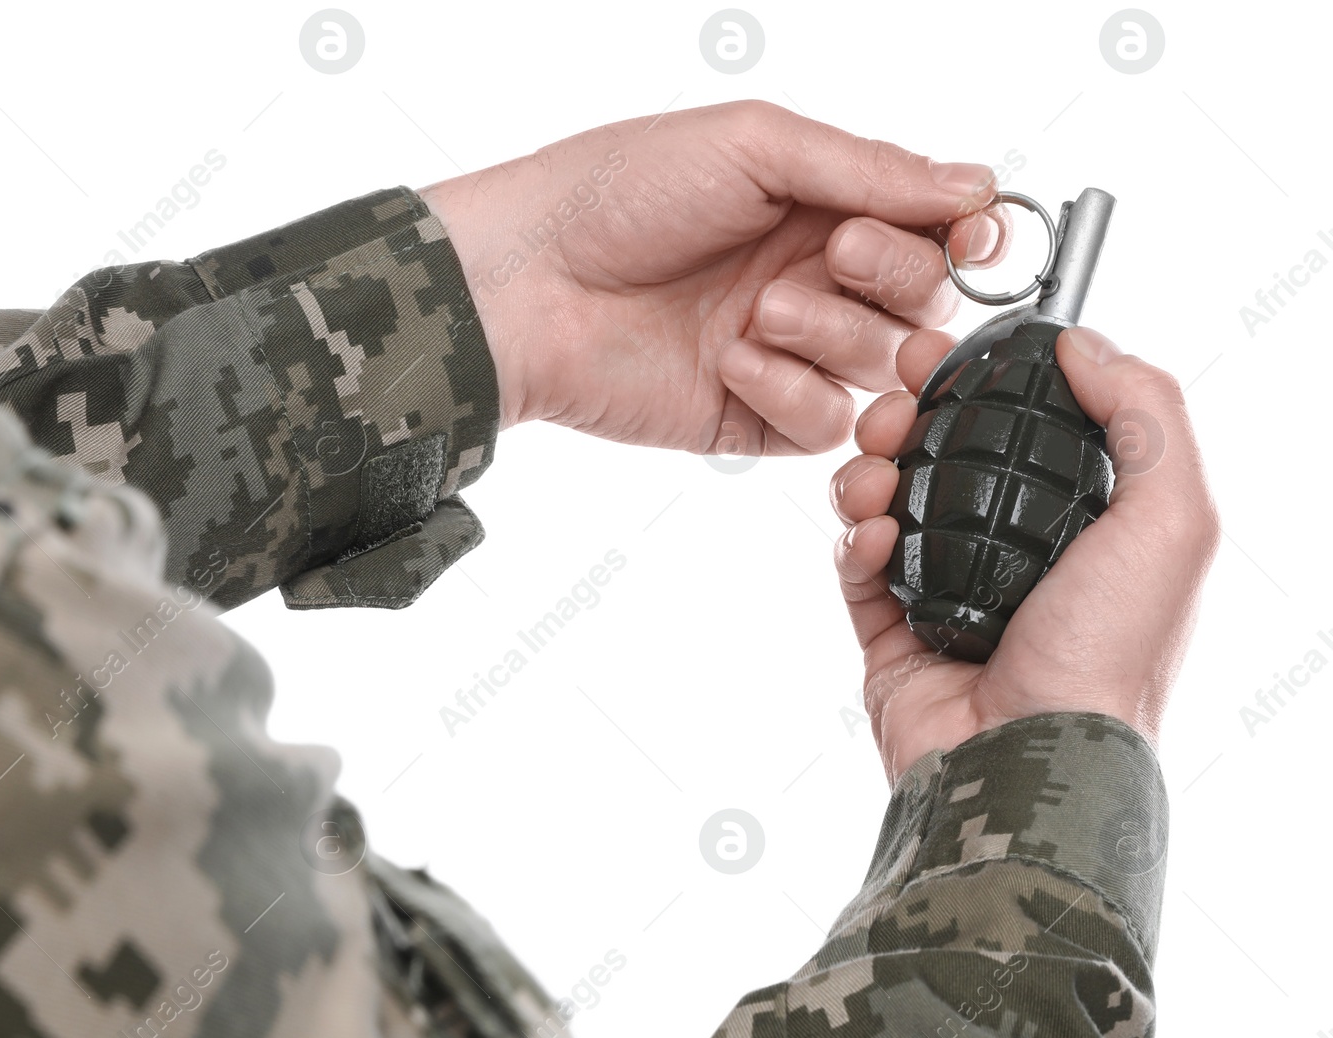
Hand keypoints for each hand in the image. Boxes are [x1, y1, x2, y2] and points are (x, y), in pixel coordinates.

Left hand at [419, 101, 1007, 453]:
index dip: (963, 234)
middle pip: (921, 300)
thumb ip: (868, 169)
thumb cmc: (617, 193)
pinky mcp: (748, 420)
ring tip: (762, 309)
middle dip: (894, 276)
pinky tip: (734, 361)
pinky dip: (792, 391)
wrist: (527, 284)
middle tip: (834, 253)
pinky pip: (821, 424)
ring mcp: (783, 354)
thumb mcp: (752, 147)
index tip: (969, 233)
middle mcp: (811, 279)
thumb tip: (977, 186)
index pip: (930, 228)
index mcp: (817, 205)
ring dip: (837, 333)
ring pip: (881, 365)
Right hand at [830, 327, 1220, 782]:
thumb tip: (1085, 344)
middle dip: (910, 413)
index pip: (1023, 425)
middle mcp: (1013, 552)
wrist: (1028, 759)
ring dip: (871, 469)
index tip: (947, 351)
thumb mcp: (1172, 520)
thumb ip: (1146, 414)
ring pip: (889, 498)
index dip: (982, 379)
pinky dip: (855, 538)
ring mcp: (946, 591)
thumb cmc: (1109, 653)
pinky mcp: (889, 633)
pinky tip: (872, 537)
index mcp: (1081, 522)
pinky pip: (856, 564)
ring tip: (876, 476)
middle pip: (943, 452)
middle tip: (897, 403)